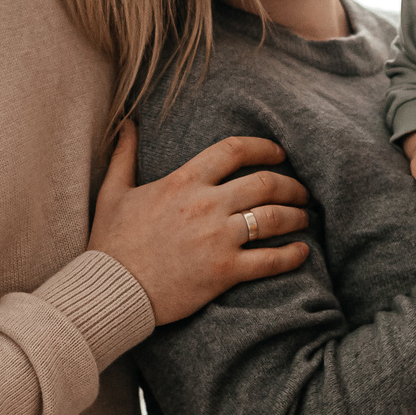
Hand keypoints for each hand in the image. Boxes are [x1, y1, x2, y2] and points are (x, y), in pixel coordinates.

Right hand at [90, 124, 312, 324]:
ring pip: (273, 218)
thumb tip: (127, 124)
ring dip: (296, 216)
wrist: (110, 290)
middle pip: (265, 184)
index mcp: (183, 182)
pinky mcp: (224, 271)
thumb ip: (125, 155)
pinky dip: (292, 255)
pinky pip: (270, 260)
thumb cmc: (110, 243)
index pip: (233, 150)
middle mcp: (206, 205)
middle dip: (291, 184)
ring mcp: (217, 239)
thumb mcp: (113, 192)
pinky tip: (302, 252)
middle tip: (302, 190)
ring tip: (304, 218)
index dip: (264, 147)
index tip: (280, 153)